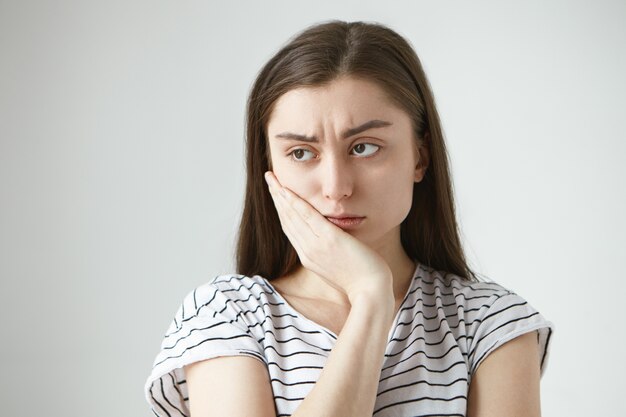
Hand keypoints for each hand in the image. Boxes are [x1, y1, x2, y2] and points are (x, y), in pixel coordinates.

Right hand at [264, 171, 392, 302]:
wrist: (371, 291)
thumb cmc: (361, 280)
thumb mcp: (338, 266)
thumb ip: (328, 251)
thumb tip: (329, 237)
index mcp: (309, 258)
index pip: (290, 229)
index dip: (281, 210)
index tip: (276, 194)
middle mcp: (308, 252)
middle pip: (286, 220)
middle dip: (276, 198)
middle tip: (269, 179)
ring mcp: (317, 246)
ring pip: (292, 216)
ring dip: (281, 195)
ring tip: (272, 179)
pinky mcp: (330, 240)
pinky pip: (308, 217)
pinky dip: (296, 202)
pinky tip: (287, 190)